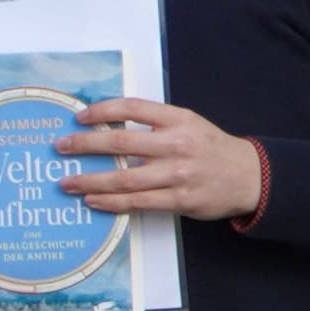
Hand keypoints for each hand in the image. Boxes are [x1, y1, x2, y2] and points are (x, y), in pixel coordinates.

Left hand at [55, 99, 264, 222]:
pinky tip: (92, 200)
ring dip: (89, 181)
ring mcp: (177, 173)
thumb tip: (107, 122)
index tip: (78, 117)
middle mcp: (176, 144)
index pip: (132, 108)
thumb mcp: (188, 123)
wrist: (249, 176)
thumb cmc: (210, 148)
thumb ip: (154, 122)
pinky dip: (110, 202)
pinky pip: (137, 202)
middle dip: (84, 145)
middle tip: (60, 147)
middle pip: (120, 143)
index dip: (101, 110)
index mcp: (178, 119)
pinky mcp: (179, 199)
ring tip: (66, 182)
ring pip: (124, 178)